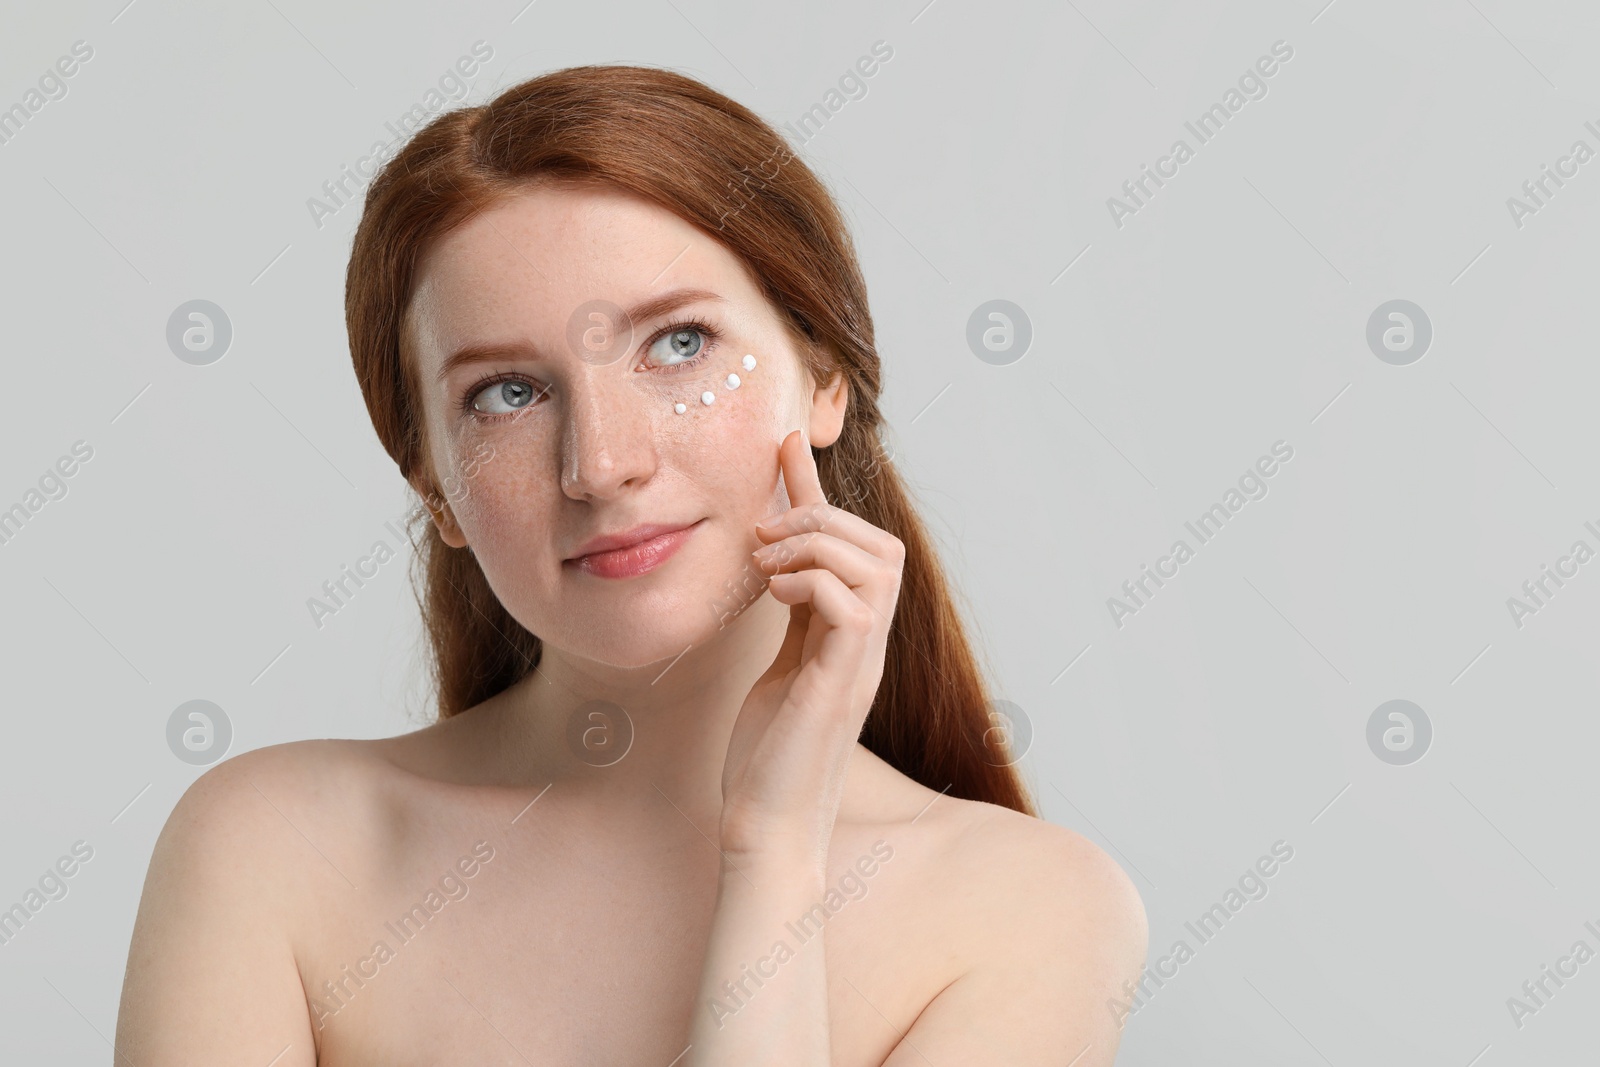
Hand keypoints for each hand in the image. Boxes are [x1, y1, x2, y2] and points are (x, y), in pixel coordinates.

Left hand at [717, 429, 905, 868]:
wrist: (767, 829)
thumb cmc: (767, 759)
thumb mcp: (777, 667)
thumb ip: (788, 620)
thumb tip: (775, 569)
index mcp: (850, 637)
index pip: (850, 545)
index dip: (817, 488)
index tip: (785, 442)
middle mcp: (866, 646)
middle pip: (880, 545)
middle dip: (821, 516)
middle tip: (766, 534)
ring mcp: (858, 665)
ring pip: (874, 565)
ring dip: (816, 543)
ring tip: (768, 562)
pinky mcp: (839, 686)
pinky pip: (852, 607)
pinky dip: (814, 581)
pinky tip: (776, 592)